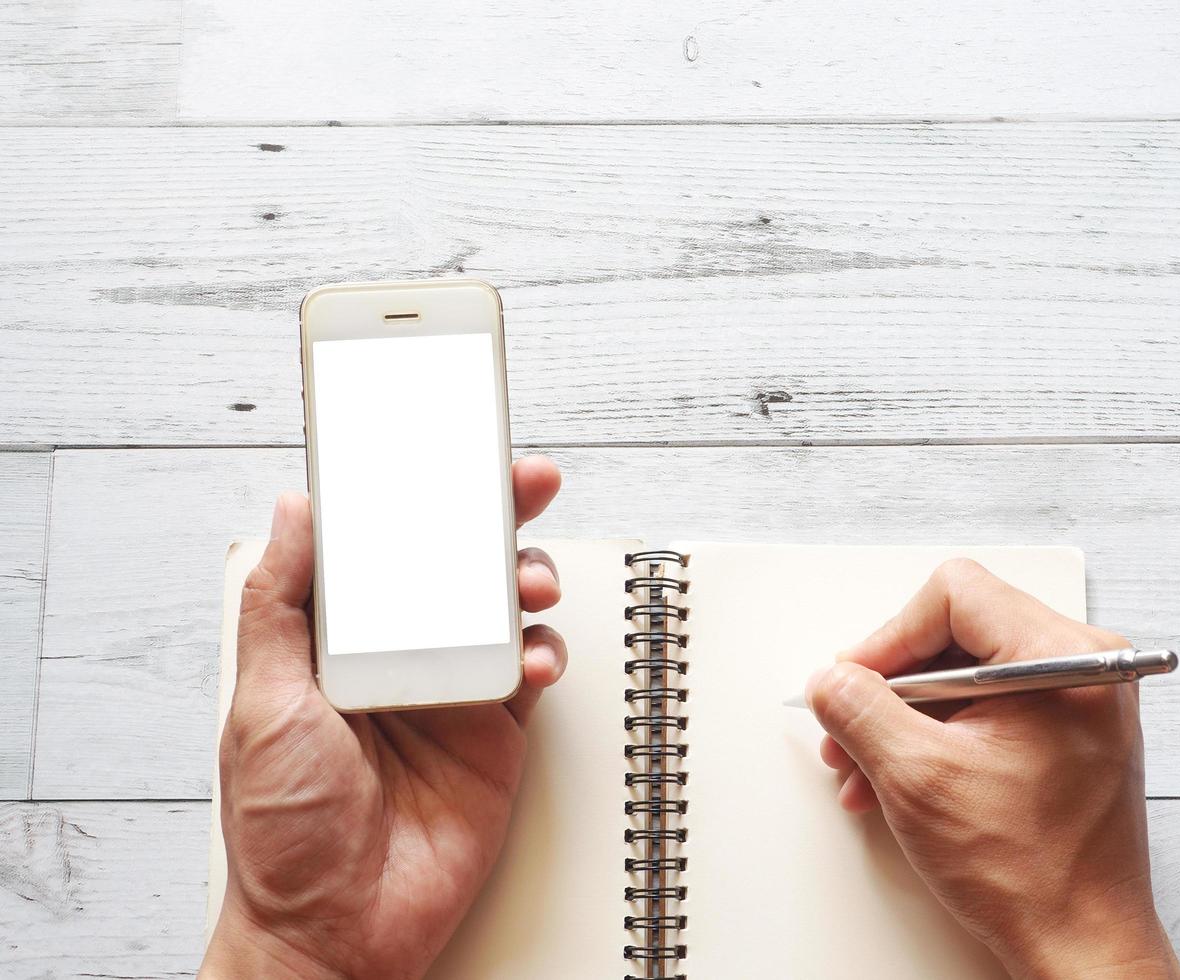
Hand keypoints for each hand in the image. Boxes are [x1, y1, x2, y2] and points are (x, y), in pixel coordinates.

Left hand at [200, 456, 565, 979]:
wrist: (337, 930)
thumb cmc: (283, 831)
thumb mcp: (263, 703)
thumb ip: (280, 604)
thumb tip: (296, 513)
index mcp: (336, 639)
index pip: (382, 547)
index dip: (414, 495)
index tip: (441, 452)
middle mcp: (398, 653)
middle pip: (455, 563)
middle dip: (493, 514)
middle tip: (523, 480)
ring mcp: (451, 688)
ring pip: (504, 606)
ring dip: (527, 577)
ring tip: (528, 582)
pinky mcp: (494, 729)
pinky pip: (531, 668)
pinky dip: (546, 650)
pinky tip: (535, 656)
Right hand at [806, 559, 1179, 979]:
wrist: (1083, 946)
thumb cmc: (1032, 872)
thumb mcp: (917, 778)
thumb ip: (861, 710)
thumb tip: (830, 680)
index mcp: (1061, 658)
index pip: (955, 595)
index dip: (891, 636)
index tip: (856, 679)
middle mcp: (1081, 666)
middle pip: (955, 632)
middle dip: (890, 684)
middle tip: (850, 723)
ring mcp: (1077, 701)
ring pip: (963, 673)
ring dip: (903, 716)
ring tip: (863, 765)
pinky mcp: (1066, 733)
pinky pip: (985, 707)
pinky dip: (935, 735)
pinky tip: (897, 778)